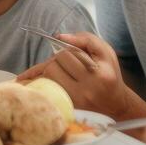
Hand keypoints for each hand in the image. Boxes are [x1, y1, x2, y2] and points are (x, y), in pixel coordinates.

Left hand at [18, 32, 137, 118]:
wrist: (115, 105)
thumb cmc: (109, 74)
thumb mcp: (106, 52)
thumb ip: (86, 39)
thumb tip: (60, 37)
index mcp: (99, 73)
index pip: (70, 53)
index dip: (65, 47)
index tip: (64, 44)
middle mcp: (87, 89)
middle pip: (55, 64)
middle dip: (57, 59)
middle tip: (65, 61)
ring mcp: (76, 100)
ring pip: (48, 76)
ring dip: (49, 70)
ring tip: (59, 70)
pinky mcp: (68, 107)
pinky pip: (46, 90)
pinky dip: (41, 81)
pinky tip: (30, 79)